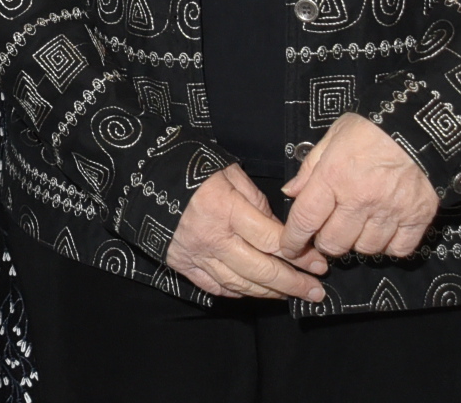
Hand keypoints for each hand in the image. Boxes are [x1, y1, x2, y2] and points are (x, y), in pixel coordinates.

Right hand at [166, 164, 328, 300]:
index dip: (301, 256)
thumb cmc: (187, 166)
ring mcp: (196, 255)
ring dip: (272, 293)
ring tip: (293, 295)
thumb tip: (277, 225)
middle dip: (294, 284)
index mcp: (226, 210)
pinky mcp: (182, 264)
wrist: (140, 174)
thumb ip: (255, 199)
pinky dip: (239, 293)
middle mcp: (213, 238)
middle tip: (316, 291)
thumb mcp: (228, 171)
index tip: (319, 263)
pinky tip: (256, 292)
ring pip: (242, 285)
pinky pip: (216, 287)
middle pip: (262, 271)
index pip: (273, 241)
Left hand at [279, 111, 438, 261]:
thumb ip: (310, 168)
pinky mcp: (418, 217)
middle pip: (334, 243)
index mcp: (333, 177)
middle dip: (324, 242)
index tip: (290, 247)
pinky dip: (388, 247)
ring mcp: (390, 211)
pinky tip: (383, 232)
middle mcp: (360, 199)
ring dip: (356, 243)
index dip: (293, 240)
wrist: (419, 125)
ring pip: (365, 249)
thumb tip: (291, 192)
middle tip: (327, 232)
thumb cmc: (371, 128)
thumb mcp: (332, 137)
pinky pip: (398, 249)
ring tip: (357, 227)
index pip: (305, 220)